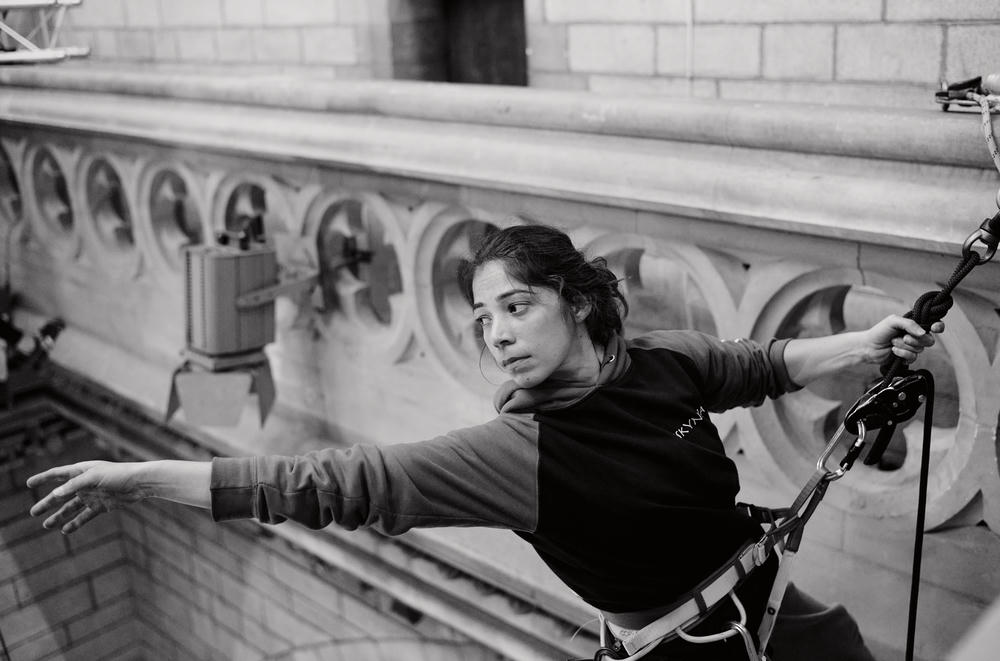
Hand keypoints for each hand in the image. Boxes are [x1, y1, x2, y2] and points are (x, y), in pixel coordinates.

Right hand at [27, 461, 149, 533]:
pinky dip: (76, 523)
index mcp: (81, 471)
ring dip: (59, 516)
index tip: (28, 483)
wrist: (140, 483)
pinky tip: (66, 530)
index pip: (57, 474)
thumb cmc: (118, 475)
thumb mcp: (94, 477)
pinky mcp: (102, 506)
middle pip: (61, 495)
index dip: (43, 478)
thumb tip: (55, 494)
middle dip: (47, 503)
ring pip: (71, 508)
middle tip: (33, 512)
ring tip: (46, 525)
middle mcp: (85, 484)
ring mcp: (93, 496)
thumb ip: (74, 485)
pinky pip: (85, 516)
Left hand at [861, 315, 943, 365]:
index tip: (934, 328)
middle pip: (929, 340)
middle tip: (903, 337)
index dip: (938, 327)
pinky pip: (913, 357)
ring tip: (893, 342)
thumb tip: (923, 332)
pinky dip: (902, 354)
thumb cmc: (880, 331)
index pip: (934, 325)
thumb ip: (909, 324)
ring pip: (920, 349)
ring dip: (904, 346)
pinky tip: (894, 351)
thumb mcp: (893, 321)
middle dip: (915, 340)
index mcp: (915, 325)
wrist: (869, 347)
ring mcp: (912, 347)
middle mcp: (916, 336)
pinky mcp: (908, 357)